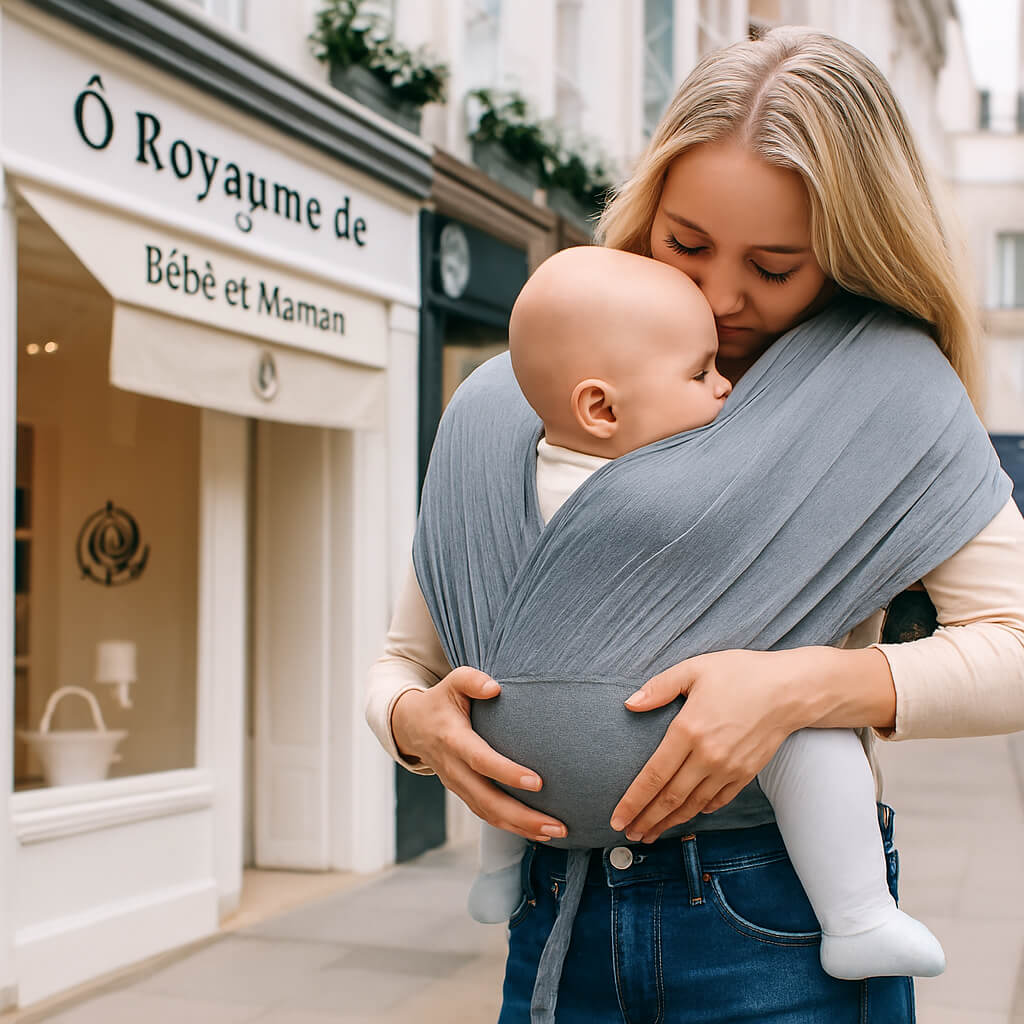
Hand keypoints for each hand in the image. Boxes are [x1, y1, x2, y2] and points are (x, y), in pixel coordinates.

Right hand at [391, 666, 567, 842]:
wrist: (413, 727)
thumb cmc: (441, 702)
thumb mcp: (452, 683)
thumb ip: (471, 680)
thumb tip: (495, 688)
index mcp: (453, 740)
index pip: (481, 761)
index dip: (508, 773)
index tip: (538, 782)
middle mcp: (454, 769)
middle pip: (488, 800)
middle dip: (523, 816)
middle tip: (557, 824)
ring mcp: (458, 786)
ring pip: (489, 814)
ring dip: (523, 827)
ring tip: (557, 831)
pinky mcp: (464, 794)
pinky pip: (488, 815)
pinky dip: (513, 827)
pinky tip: (539, 832)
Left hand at [609, 649, 808, 842]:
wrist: (790, 689)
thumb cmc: (741, 673)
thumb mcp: (695, 669)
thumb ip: (659, 687)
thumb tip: (630, 703)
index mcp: (688, 730)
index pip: (653, 776)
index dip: (633, 801)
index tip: (617, 819)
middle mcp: (707, 756)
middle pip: (670, 798)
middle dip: (646, 820)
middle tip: (628, 834)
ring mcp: (729, 769)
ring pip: (693, 805)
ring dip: (670, 822)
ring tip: (651, 833)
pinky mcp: (746, 774)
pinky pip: (718, 800)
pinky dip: (700, 811)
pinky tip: (688, 815)